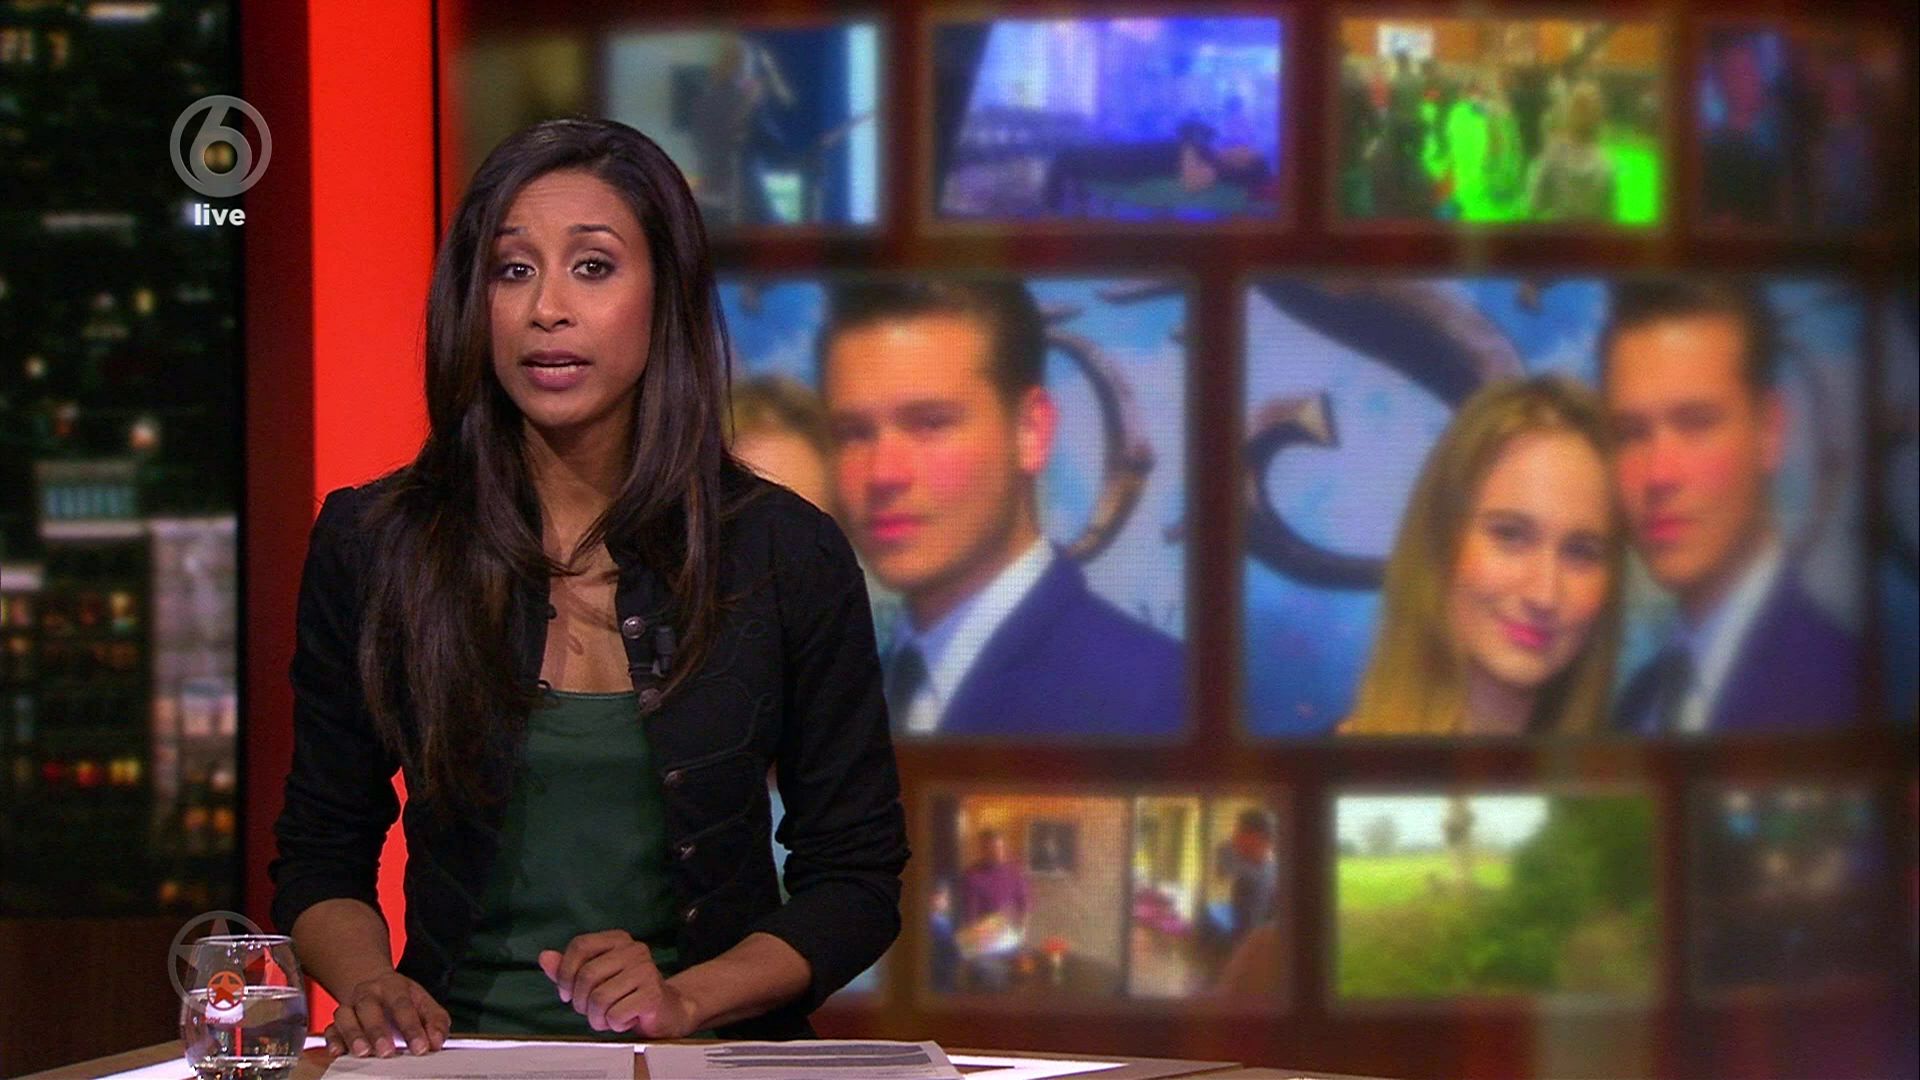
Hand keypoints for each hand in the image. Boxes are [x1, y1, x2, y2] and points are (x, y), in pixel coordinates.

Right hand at [323, 970, 448, 1057]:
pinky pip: (330, 1029)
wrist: (374, 984)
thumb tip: (437, 1041)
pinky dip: (332, 1041)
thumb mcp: (424, 1004)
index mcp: (394, 987)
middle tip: (387, 1052)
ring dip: (353, 1035)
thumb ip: (435, 1022)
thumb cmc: (403, 999)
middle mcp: (368, 994)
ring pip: (345, 1016)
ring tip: (363, 1053)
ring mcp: (350, 1006)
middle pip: (369, 1007)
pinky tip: (339, 1052)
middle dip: (378, 1030)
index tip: (421, 1047)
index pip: (403, 1005)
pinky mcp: (336, 1023)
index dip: (412, 1027)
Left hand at [539, 930, 699, 1036]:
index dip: (566, 972)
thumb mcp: (595, 980)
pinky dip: (614, 1024)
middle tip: (591, 1011)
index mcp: (618, 939)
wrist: (668, 1011)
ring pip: (599, 998)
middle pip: (587, 975)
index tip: (567, 993)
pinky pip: (615, 1014)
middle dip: (581, 1002)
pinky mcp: (652, 994)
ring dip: (597, 1017)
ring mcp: (646, 970)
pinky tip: (625, 1020)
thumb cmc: (626, 994)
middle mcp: (634, 949)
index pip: (580, 945)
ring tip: (607, 1018)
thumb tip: (544, 957)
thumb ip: (568, 969)